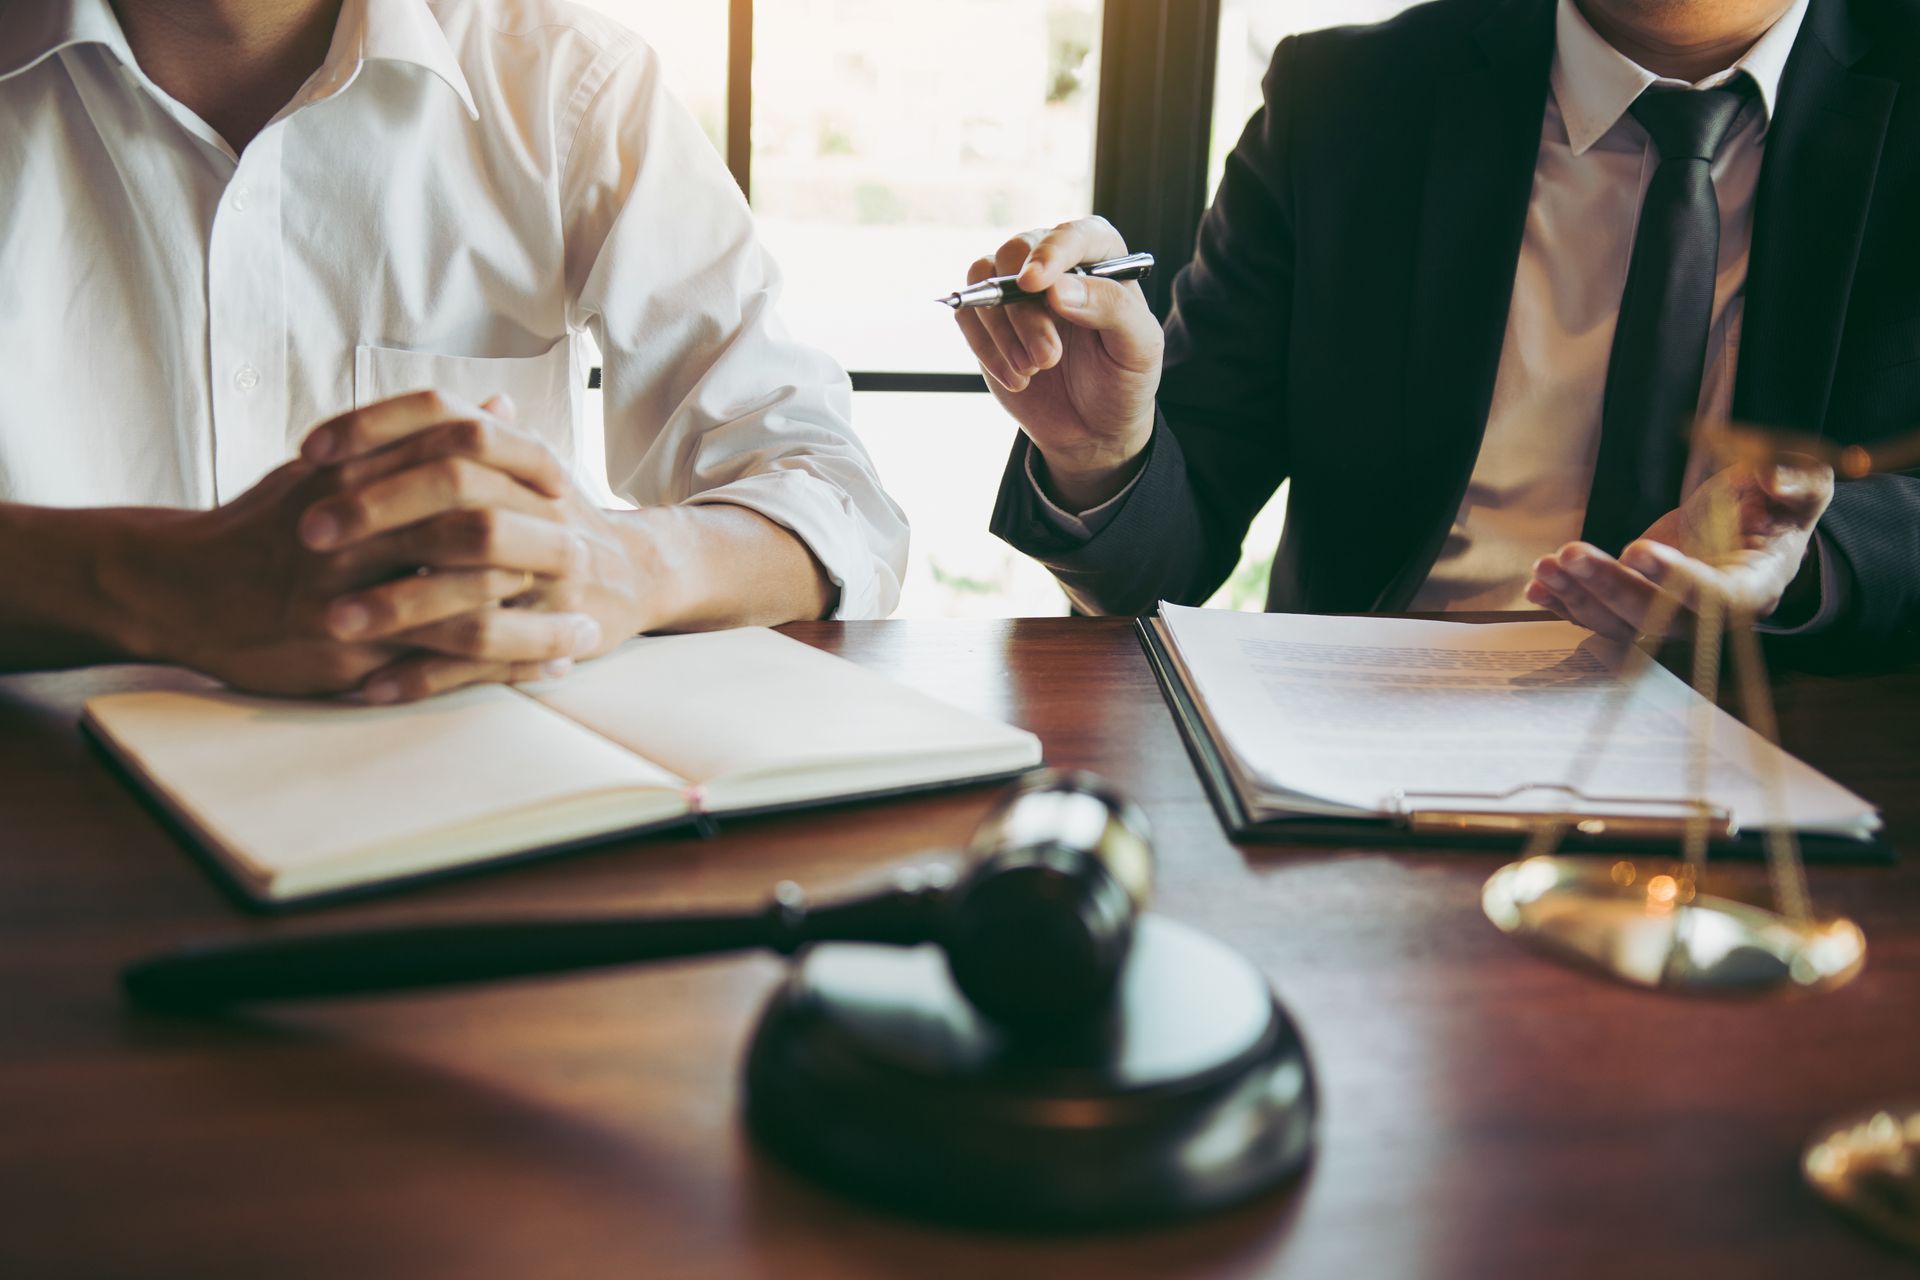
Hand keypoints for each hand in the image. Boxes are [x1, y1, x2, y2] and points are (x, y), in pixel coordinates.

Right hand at [134, 393, 604, 699]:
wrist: (182, 587)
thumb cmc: (273, 524)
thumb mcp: (339, 466)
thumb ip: (422, 435)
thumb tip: (499, 405)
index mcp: (358, 477)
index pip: (459, 467)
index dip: (525, 484)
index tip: (574, 498)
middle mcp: (354, 533)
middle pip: (473, 536)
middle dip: (540, 554)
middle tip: (590, 565)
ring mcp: (347, 597)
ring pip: (461, 610)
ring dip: (531, 628)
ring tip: (581, 636)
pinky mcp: (342, 655)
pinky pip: (433, 667)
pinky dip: (492, 673)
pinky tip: (536, 673)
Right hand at [953, 217, 1162, 510]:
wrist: (1093, 427)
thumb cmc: (1123, 379)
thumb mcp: (1139, 348)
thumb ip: (1111, 308)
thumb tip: (1057, 288)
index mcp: (1100, 259)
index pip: (1073, 235)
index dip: (1051, 253)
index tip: (1034, 283)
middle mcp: (1055, 264)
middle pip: (1018, 253)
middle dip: (1025, 310)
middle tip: (1047, 357)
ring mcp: (1016, 289)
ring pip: (985, 278)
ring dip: (1003, 330)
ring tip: (1033, 371)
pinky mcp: (989, 318)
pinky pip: (969, 314)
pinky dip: (986, 348)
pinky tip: (1017, 379)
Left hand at [1525, 456, 1835, 640]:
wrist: (1752, 529)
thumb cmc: (1779, 507)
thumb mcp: (1804, 485)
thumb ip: (1795, 482)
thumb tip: (1772, 479)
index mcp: (1755, 585)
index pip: (1717, 596)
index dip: (1677, 579)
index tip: (1638, 549)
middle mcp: (1708, 615)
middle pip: (1656, 617)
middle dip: (1610, 586)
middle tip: (1572, 553)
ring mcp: (1669, 616)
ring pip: (1620, 622)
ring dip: (1578, 597)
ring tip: (1546, 565)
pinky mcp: (1639, 608)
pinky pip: (1598, 617)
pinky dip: (1565, 605)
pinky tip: (1537, 586)